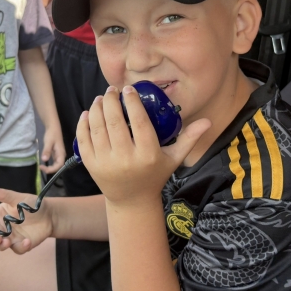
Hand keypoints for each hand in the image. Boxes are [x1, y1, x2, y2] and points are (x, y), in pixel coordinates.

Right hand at [0, 184, 52, 253]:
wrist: (49, 214)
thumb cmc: (32, 204)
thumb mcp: (18, 198)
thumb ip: (4, 195)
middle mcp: (3, 227)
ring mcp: (12, 237)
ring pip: (2, 245)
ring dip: (2, 246)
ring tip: (7, 242)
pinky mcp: (21, 244)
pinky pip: (18, 249)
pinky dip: (21, 247)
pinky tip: (27, 241)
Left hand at [39, 125, 65, 173]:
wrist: (53, 127)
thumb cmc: (52, 134)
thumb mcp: (48, 142)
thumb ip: (47, 151)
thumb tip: (44, 160)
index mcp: (61, 154)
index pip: (59, 166)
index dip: (51, 169)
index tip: (42, 167)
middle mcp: (61, 156)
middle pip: (58, 167)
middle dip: (50, 170)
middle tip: (41, 167)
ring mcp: (59, 155)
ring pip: (56, 165)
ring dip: (49, 168)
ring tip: (41, 167)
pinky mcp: (56, 154)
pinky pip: (54, 162)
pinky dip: (49, 165)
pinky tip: (44, 164)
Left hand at [76, 85, 210, 206]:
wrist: (131, 201)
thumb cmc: (155, 175)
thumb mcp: (174, 158)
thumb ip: (189, 139)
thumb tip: (208, 121)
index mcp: (147, 155)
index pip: (139, 122)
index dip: (133, 102)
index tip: (129, 89)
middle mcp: (125, 159)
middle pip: (114, 122)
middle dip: (110, 101)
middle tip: (112, 90)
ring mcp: (106, 163)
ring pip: (97, 128)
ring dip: (96, 108)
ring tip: (101, 99)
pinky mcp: (91, 166)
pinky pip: (83, 139)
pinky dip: (84, 123)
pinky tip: (89, 112)